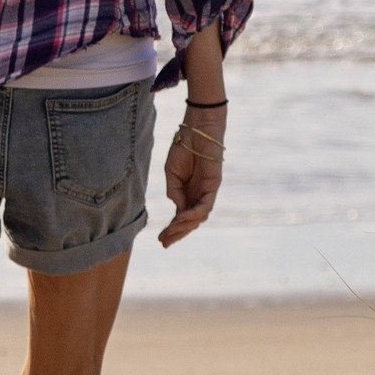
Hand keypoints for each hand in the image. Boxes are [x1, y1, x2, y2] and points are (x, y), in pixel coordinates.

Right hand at [160, 103, 224, 246]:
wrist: (196, 130)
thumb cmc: (183, 147)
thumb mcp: (171, 172)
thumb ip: (174, 191)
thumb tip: (177, 209)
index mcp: (187, 193)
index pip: (180, 216)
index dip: (172, 229)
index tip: (160, 239)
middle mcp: (198, 195)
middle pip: (190, 221)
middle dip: (177, 234)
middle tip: (164, 244)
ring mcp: (206, 192)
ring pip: (198, 217)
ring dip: (184, 226)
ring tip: (171, 232)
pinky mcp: (213, 186)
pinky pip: (205, 205)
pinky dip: (194, 213)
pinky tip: (182, 217)